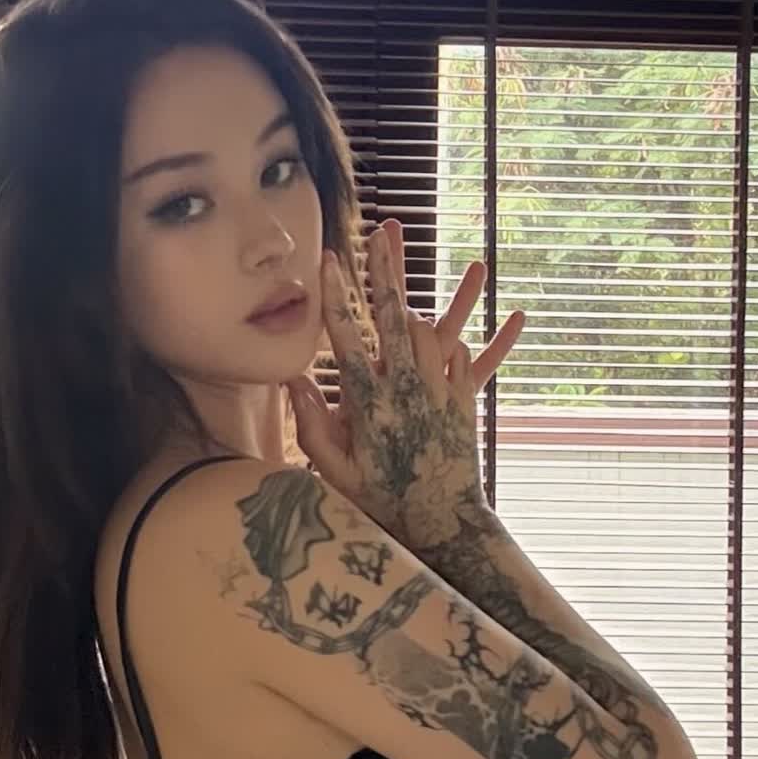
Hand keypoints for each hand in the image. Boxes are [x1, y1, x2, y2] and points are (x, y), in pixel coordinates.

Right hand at [285, 221, 524, 543]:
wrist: (444, 526)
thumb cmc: (383, 504)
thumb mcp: (337, 473)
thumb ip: (312, 426)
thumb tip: (293, 380)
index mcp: (370, 404)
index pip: (348, 338)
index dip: (338, 297)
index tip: (330, 260)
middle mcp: (407, 390)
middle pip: (396, 317)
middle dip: (388, 270)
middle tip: (382, 232)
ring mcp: (439, 393)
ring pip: (432, 332)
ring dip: (417, 312)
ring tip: (407, 291)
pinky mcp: (464, 402)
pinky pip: (463, 357)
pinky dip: (451, 346)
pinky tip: (445, 341)